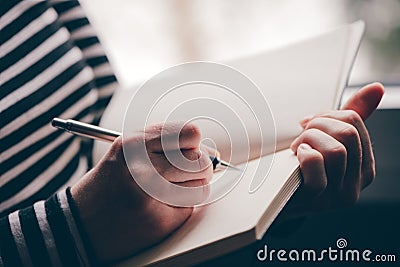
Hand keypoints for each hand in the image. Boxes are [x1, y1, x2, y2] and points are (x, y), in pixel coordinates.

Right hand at [71, 122, 214, 263]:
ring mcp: (152, 196)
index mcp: (134, 144)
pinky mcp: (160, 221)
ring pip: (201, 186)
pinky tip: (161, 205)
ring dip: (191, 188)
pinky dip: (182, 206)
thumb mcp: (129, 151)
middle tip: (184, 172)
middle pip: (200, 161)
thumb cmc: (109, 183)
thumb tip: (212, 153)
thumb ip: (167, 145)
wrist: (80, 223)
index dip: (193, 142)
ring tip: (168, 189)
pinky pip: (191, 207)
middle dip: (198, 167)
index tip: (189, 149)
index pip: (190, 133)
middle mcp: (143, 167)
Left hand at [283, 83, 383, 218]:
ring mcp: (336, 195)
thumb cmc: (302, 166)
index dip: (327, 115)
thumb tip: (376, 88)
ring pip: (336, 150)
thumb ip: (353, 116)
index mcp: (364, 167)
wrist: (274, 198)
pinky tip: (297, 156)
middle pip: (347, 134)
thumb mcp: (328, 141)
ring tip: (298, 148)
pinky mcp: (315, 199)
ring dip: (309, 140)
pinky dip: (304, 153)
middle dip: (317, 125)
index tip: (309, 123)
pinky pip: (316, 164)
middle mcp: (356, 184)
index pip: (354, 122)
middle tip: (302, 135)